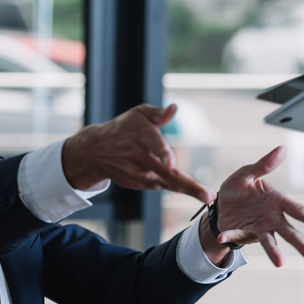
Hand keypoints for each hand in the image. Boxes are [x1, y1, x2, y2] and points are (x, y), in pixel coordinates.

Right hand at [62, 104, 214, 202]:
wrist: (95, 150)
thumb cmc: (123, 128)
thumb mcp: (138, 114)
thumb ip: (158, 113)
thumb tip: (174, 108)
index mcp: (141, 134)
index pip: (153, 144)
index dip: (163, 153)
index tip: (172, 163)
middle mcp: (139, 156)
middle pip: (165, 172)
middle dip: (188, 185)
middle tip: (207, 196)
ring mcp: (137, 173)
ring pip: (165, 183)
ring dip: (187, 190)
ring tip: (205, 195)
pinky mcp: (137, 183)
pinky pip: (159, 185)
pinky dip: (171, 184)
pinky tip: (181, 184)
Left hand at [210, 146, 303, 266]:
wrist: (219, 201)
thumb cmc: (240, 187)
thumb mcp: (247, 173)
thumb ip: (263, 165)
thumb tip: (283, 149)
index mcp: (277, 201)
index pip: (298, 211)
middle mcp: (272, 218)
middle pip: (291, 233)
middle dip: (303, 246)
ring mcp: (259, 229)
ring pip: (270, 243)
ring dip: (274, 253)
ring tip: (280, 263)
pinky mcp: (243, 235)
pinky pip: (236, 236)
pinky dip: (229, 236)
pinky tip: (222, 237)